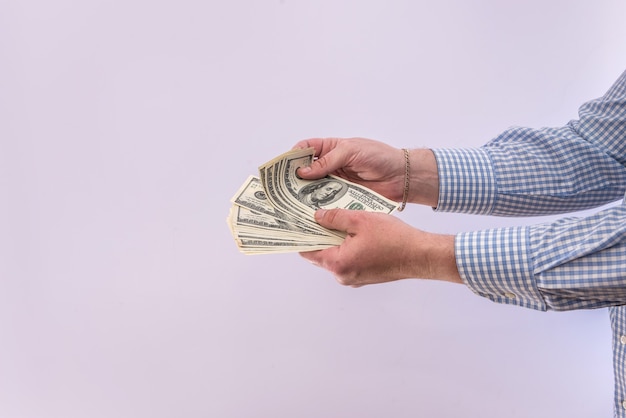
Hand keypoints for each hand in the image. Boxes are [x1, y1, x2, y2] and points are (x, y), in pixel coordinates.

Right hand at [293, 137, 439, 206]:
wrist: (401, 177)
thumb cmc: (379, 157)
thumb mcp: (351, 151)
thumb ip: (327, 161)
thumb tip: (303, 170)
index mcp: (331, 148)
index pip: (305, 149)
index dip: (292, 156)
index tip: (281, 167)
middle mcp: (330, 165)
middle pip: (306, 171)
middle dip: (293, 179)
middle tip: (281, 190)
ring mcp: (336, 182)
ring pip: (314, 188)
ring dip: (303, 194)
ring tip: (290, 203)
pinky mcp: (343, 197)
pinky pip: (327, 201)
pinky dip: (317, 206)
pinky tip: (308, 212)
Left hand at [300, 209, 461, 286]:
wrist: (421, 255)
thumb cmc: (394, 239)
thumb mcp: (360, 220)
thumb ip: (335, 218)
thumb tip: (317, 216)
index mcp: (338, 263)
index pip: (308, 251)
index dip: (302, 236)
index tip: (297, 223)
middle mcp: (343, 275)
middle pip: (320, 254)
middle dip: (318, 236)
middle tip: (316, 216)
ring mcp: (354, 278)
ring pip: (335, 256)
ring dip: (334, 241)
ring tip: (337, 220)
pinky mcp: (365, 276)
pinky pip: (349, 260)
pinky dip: (347, 247)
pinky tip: (354, 232)